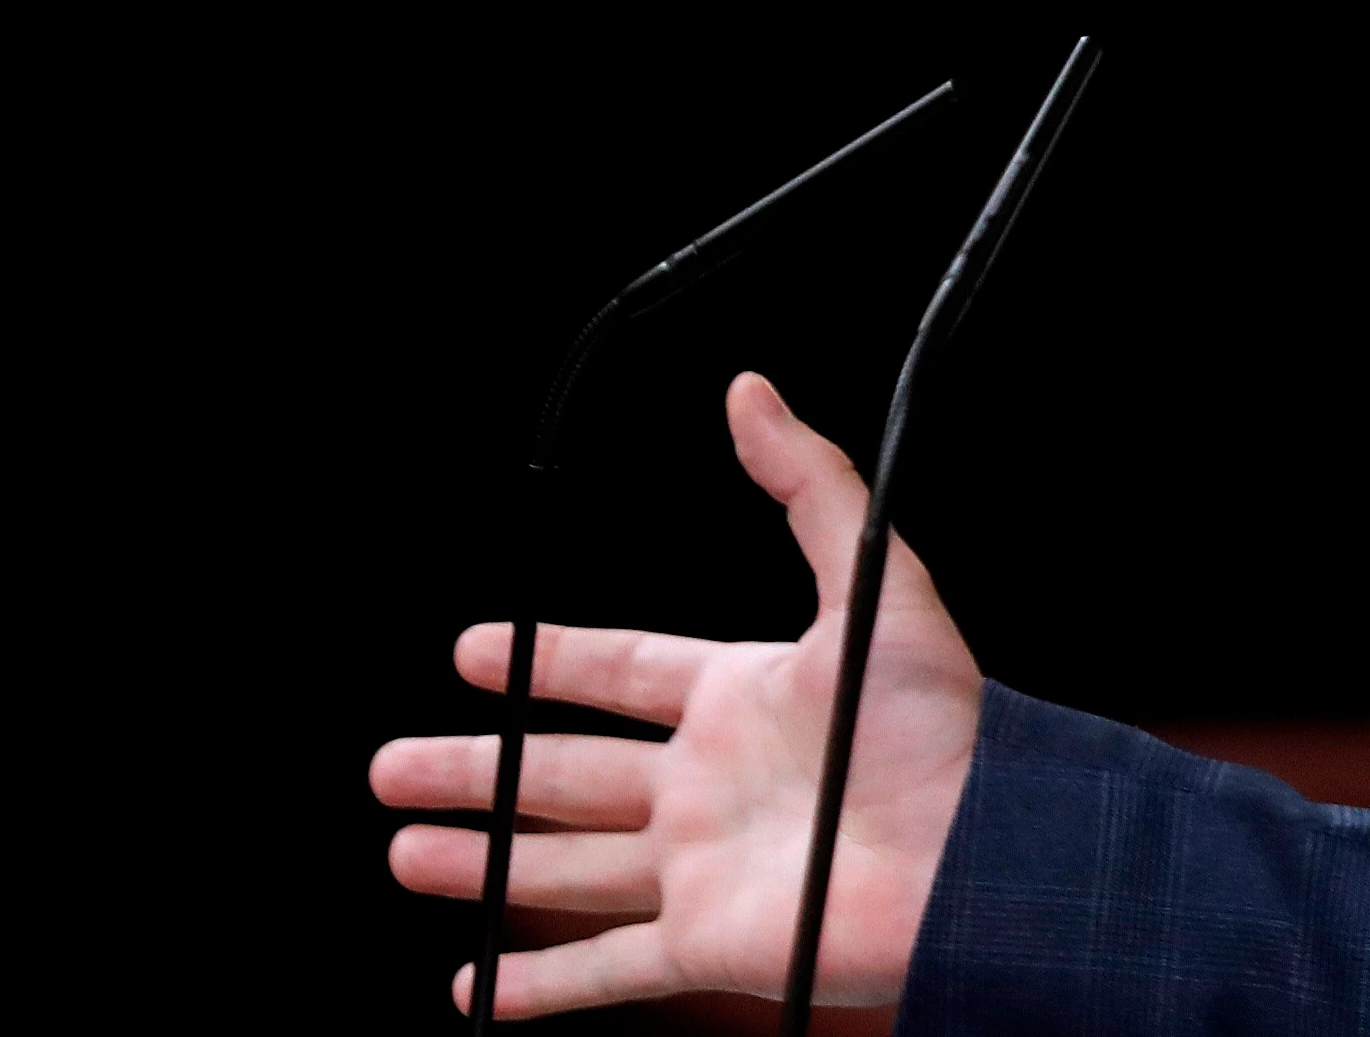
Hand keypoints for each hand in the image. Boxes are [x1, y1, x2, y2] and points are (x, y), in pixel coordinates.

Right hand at [368, 373, 984, 1018]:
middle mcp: (708, 785)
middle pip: (565, 775)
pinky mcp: (707, 946)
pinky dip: (536, 984)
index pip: (619, 670)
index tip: (472, 650)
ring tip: (406, 853)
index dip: (547, 661)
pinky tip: (476, 988)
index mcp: (738, 698)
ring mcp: (702, 870)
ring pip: (565, 869)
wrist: (978, 853)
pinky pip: (606, 971)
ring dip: (483, 864)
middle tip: (392, 765)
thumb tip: (752, 392)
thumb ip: (807, 485)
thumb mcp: (874, 582)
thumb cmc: (941, 727)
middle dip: (477, 771)